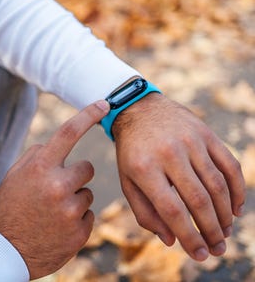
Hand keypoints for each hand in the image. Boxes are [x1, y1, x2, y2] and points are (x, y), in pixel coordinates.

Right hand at [0, 100, 109, 278]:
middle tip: (58, 188)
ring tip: (52, 212)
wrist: (5, 251)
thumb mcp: (15, 175)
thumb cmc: (10, 206)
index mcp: (40, 167)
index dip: (88, 114)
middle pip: (86, 168)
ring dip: (75, 199)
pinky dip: (77, 219)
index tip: (105, 103)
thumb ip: (38, 155)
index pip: (68, 132)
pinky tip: (58, 227)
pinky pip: (88, 215)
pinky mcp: (79, 233)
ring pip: (87, 194)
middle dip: (76, 175)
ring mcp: (70, 211)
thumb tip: (60, 143)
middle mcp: (57, 186)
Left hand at [112, 93, 245, 260]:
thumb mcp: (127, 180)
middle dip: (212, 231)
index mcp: (144, 168)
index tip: (199, 255)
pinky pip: (229, 164)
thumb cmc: (132, 150)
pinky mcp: (205, 133)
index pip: (172, 210)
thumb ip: (145, 212)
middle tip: (217, 249)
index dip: (189, 237)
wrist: (139, 109)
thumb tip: (171, 240)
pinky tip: (237, 208)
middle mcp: (168, 153)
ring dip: (225, 214)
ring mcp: (189, 140)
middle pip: (198, 200)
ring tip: (225, 232)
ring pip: (216, 185)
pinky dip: (237, 189)